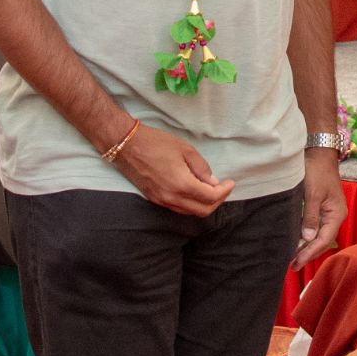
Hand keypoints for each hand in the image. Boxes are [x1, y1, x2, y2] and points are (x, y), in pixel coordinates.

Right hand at [115, 123, 233, 214]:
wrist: (126, 145)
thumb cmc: (156, 143)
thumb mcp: (185, 149)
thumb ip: (201, 168)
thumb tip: (211, 182)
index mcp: (181, 184)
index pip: (210, 197)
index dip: (224, 191)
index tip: (230, 182)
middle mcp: (172, 198)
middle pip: (203, 210)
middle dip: (217, 201)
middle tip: (223, 188)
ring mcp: (161, 201)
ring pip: (190, 212)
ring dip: (204, 204)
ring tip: (211, 189)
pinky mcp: (154, 199)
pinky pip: (178, 209)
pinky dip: (191, 204)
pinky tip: (194, 191)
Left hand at [294, 149, 347, 267]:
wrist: (319, 154)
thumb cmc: (317, 171)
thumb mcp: (312, 194)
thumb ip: (310, 217)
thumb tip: (307, 239)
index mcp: (337, 214)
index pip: (323, 240)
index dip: (309, 253)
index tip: (296, 262)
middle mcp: (335, 216)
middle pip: (322, 241)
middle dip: (308, 253)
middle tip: (292, 266)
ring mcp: (329, 213)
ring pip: (319, 236)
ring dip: (307, 247)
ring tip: (293, 258)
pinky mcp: (322, 209)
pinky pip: (316, 228)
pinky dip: (306, 237)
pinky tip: (297, 242)